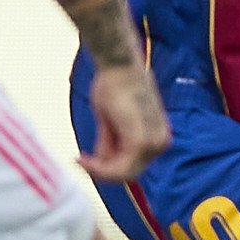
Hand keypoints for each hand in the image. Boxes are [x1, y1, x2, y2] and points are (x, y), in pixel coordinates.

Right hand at [75, 59, 168, 184]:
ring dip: (98, 170)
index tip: (84, 161)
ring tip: (80, 157)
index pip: (133, 166)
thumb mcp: (112, 123)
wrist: (118, 65)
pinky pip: (118, 169)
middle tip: (79, 160)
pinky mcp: (140, 141)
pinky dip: (98, 168)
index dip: (107, 170)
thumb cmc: (114, 86)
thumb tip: (103, 164)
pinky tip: (83, 158)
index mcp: (159, 137)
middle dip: (102, 171)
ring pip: (122, 174)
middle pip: (128, 174)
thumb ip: (113, 145)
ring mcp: (153, 144)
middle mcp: (161, 143)